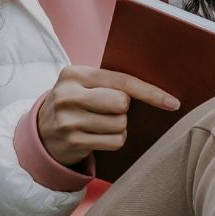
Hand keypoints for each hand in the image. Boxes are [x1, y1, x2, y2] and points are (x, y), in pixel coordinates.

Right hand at [36, 66, 179, 167]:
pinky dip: (114, 140)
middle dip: (123, 110)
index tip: (172, 103)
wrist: (42, 132)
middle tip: (109, 110)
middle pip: (122, 104)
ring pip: (120, 125)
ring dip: (119, 127)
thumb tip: (158, 92)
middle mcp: (68, 95)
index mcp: (75, 74)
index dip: (150, 92)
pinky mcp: (73, 142)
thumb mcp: (84, 84)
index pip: (122, 81)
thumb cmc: (75, 103)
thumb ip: (111, 82)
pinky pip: (114, 142)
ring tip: (100, 124)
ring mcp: (68, 120)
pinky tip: (99, 137)